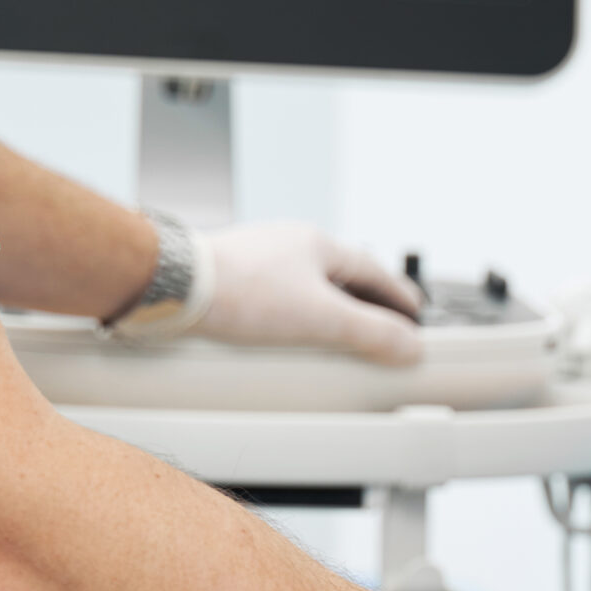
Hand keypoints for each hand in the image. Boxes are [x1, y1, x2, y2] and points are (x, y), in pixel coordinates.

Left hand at [192, 222, 423, 364]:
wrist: (175, 288)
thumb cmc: (242, 292)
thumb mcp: (322, 319)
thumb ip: (371, 333)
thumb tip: (410, 346)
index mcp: (316, 244)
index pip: (372, 269)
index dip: (398, 295)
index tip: (415, 313)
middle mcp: (287, 246)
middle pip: (341, 275)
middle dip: (366, 300)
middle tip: (385, 323)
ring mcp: (258, 261)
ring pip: (307, 285)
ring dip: (330, 307)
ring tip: (342, 333)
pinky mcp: (233, 281)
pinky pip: (279, 298)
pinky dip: (296, 315)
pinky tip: (290, 334)